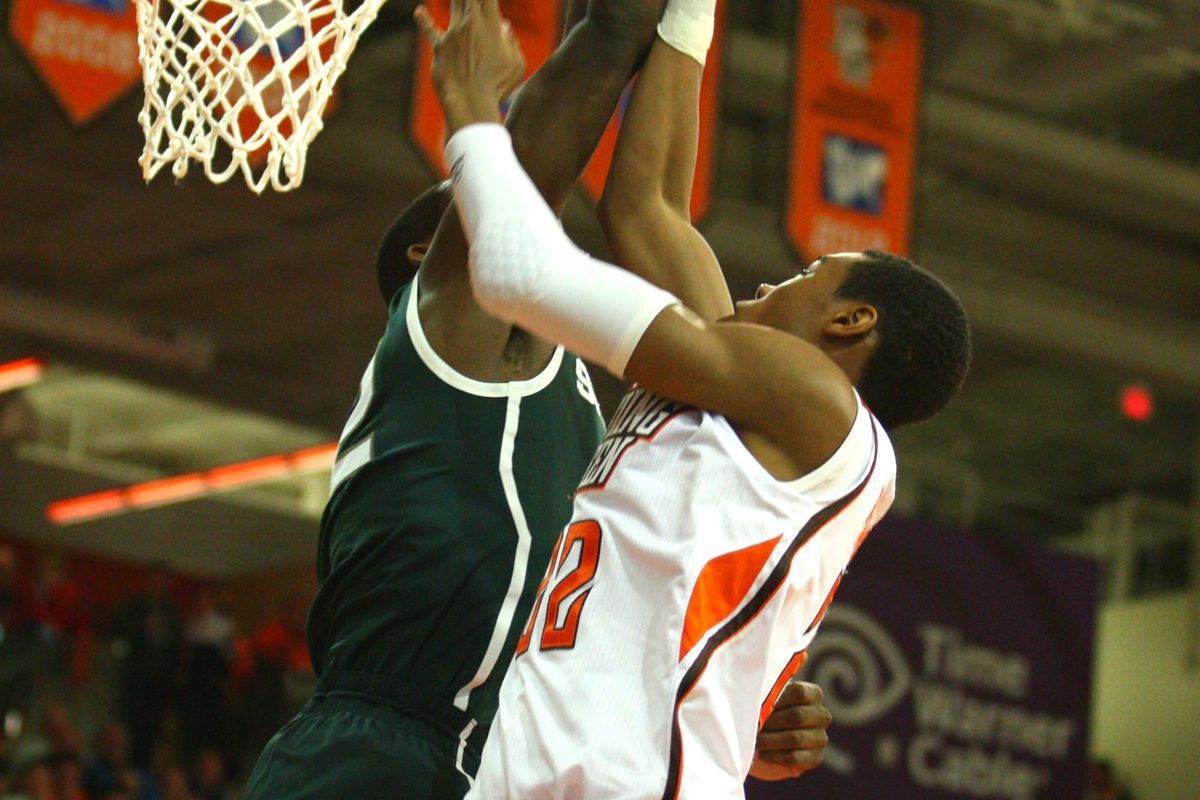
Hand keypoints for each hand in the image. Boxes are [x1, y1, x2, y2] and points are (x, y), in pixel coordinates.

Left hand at [415, 0, 525, 134]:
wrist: (471, 101)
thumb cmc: (497, 86)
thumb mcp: (517, 64)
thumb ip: (512, 43)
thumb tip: (505, 27)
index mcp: (491, 25)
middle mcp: (471, 23)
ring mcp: (453, 34)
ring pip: (453, 3)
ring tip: (457, 0)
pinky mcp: (439, 48)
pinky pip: (430, 31)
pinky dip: (424, 20)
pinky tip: (419, 12)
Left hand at [749, 679, 831, 780]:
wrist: (770, 741)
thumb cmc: (767, 712)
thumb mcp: (768, 696)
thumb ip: (771, 687)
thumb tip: (766, 673)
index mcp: (813, 694)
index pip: (800, 692)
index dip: (779, 700)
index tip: (764, 706)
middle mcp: (822, 715)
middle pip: (797, 716)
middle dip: (772, 722)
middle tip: (757, 726)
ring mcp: (821, 737)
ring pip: (796, 738)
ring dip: (771, 740)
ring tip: (757, 740)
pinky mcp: (815, 757)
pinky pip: (795, 757)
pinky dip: (775, 756)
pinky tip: (763, 753)